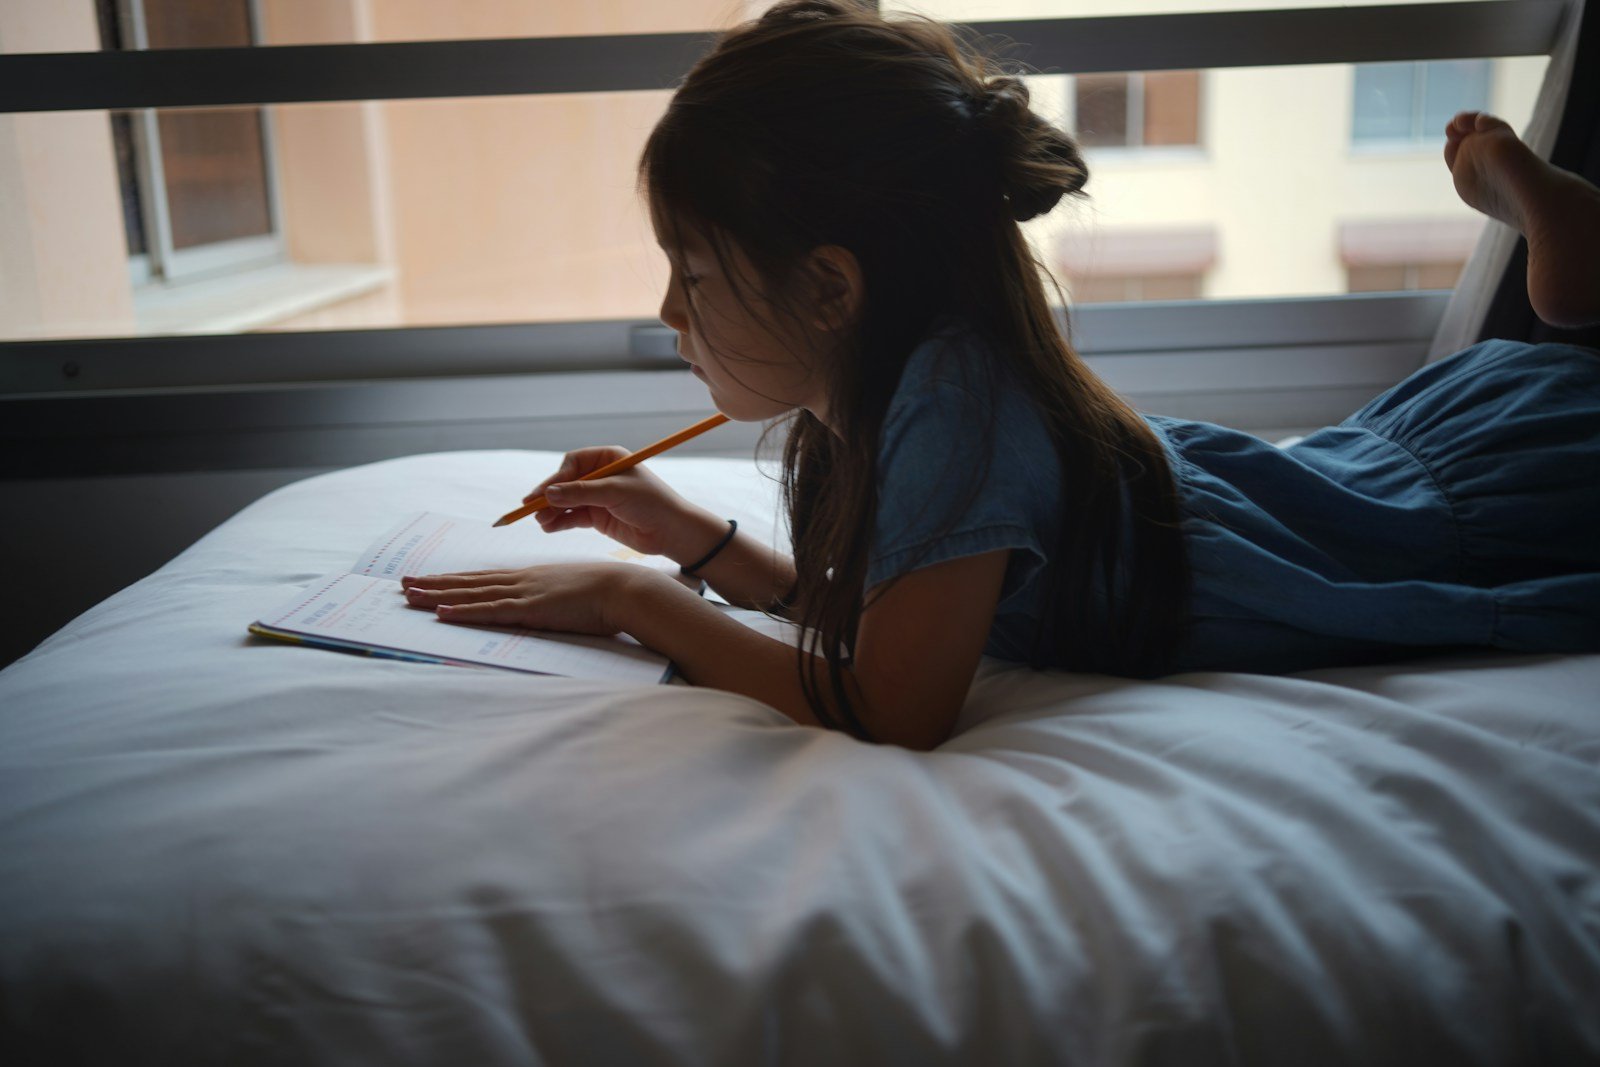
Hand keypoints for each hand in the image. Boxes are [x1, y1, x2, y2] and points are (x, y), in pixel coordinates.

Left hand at [401, 563, 654, 635]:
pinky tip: (440, 613)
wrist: (625, 589)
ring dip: (437, 595)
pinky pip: (490, 612)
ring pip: (471, 593)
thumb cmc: (607, 592)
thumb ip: (556, 596)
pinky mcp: (530, 609)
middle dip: (435, 583)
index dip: (456, 579)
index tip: (432, 580)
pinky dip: (463, 612)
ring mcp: (524, 593)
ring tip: (408, 595)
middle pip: (470, 582)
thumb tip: (550, 604)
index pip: (485, 578)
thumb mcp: (574, 590)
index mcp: (531, 577)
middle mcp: (521, 581)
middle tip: (403, 583)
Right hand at [526, 446, 727, 563]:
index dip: (556, 478)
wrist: (673, 531)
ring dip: (552, 510)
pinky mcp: (598, 517)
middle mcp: (601, 476)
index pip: (573, 463)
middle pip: (565, 482)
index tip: (545, 493)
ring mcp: (598, 497)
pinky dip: (560, 522)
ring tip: (540, 521)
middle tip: (530, 507)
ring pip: (566, 501)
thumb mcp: (615, 493)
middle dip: (549, 495)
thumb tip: (549, 494)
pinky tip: (548, 527)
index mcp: (608, 458)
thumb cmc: (651, 503)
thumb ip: (581, 493)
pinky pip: (572, 517)